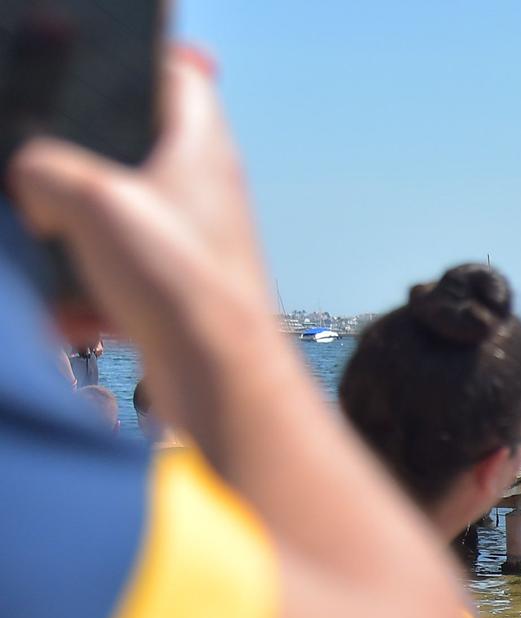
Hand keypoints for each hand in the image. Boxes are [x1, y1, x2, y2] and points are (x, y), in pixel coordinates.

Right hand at [8, 50, 273, 360]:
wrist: (223, 383)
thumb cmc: (180, 283)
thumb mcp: (92, 201)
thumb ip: (43, 168)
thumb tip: (30, 183)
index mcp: (198, 147)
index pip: (176, 76)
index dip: (132, 66)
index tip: (83, 81)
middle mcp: (199, 191)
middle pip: (124, 153)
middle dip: (70, 172)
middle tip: (42, 189)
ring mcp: (185, 243)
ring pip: (106, 222)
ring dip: (70, 245)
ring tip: (59, 260)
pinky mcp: (170, 292)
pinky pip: (109, 280)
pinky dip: (85, 299)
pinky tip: (77, 317)